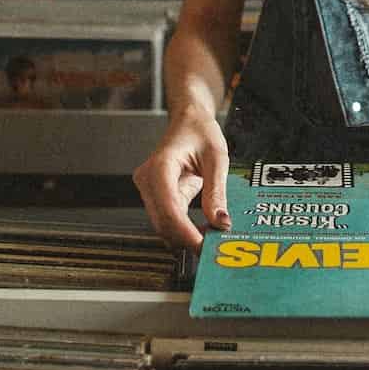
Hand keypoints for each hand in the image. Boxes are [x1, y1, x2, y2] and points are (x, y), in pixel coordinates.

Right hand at [131, 108, 230, 250]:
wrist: (188, 120)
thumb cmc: (200, 131)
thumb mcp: (217, 157)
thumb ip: (217, 191)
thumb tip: (220, 222)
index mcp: (161, 166)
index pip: (168, 208)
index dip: (185, 232)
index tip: (203, 246)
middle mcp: (148, 179)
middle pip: (162, 221)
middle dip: (186, 239)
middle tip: (213, 250)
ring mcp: (149, 189)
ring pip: (163, 224)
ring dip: (185, 236)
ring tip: (212, 240)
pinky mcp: (156, 196)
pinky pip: (168, 218)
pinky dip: (184, 228)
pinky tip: (204, 231)